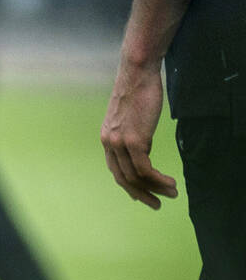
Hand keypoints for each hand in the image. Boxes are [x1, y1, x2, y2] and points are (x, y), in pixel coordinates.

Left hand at [100, 58, 178, 208]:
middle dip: (141, 194)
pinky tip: (171, 183)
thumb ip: (134, 137)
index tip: (142, 195)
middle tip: (156, 204)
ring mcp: (120, 141)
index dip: (129, 185)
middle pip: (123, 178)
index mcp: (106, 137)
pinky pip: (146, 170)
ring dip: (156, 189)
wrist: (137, 74)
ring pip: (136, 176)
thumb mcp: (131, 119)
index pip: (115, 169)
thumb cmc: (137, 93)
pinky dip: (159, 180)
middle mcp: (109, 142)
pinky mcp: (133, 139)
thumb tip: (144, 152)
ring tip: (172, 193)